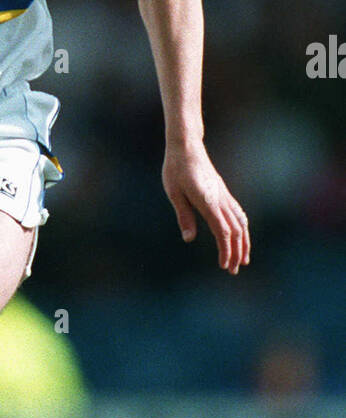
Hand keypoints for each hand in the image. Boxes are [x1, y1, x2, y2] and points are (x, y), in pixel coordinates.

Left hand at [162, 138, 249, 274]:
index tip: (224, 265)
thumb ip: (184, 216)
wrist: (187, 147)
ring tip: (243, 259)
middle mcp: (220, 200)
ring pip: (240, 222)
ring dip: (243, 242)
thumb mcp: (174, 193)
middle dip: (236, 252)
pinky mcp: (223, 192)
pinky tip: (242, 236)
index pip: (223, 231)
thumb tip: (189, 239)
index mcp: (208, 202)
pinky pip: (238, 213)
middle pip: (235, 230)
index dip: (225, 249)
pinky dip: (243, 228)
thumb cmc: (176, 169)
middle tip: (233, 270)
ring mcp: (224, 196)